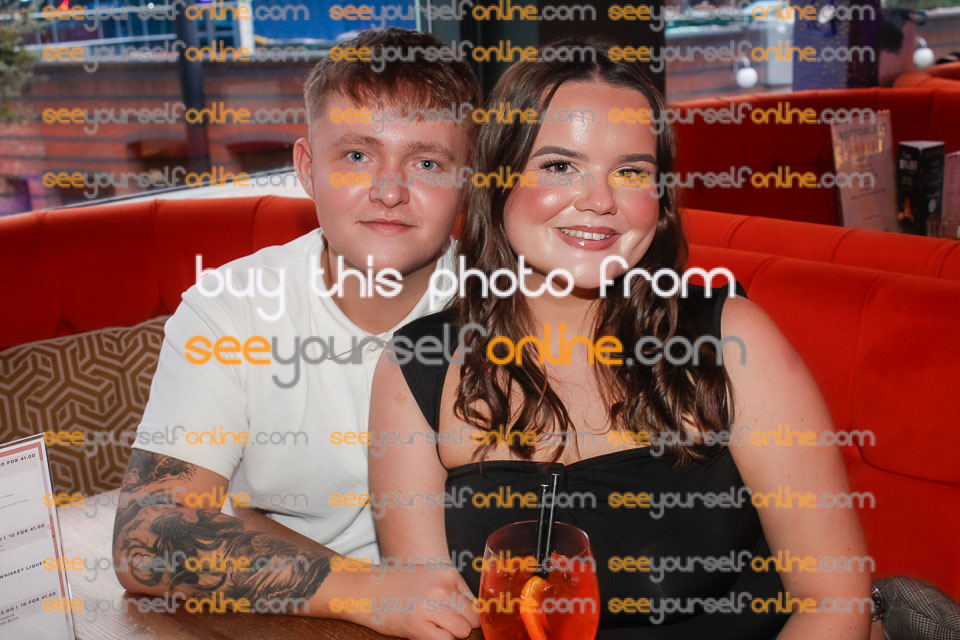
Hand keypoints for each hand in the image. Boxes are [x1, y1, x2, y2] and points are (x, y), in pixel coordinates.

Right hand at [350, 562, 479, 639]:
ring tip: (433, 626)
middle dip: (462, 623)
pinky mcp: (418, 625)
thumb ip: (451, 587)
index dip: (465, 612)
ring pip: (463, 630)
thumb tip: (475, 608)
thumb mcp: (427, 574)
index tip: (454, 615)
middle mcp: (442, 587)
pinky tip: (425, 632)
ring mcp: (431, 606)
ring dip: (451, 633)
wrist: (364, 589)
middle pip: (473, 617)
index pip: (474, 600)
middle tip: (443, 623)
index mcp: (446, 573)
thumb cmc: (394, 583)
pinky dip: (439, 639)